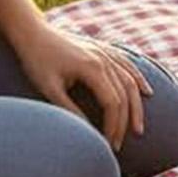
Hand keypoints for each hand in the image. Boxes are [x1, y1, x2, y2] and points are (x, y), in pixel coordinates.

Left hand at [11, 24, 152, 152]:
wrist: (31, 31)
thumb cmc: (36, 60)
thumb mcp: (49, 88)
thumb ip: (69, 109)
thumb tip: (88, 132)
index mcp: (92, 68)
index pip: (112, 103)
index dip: (112, 126)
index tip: (107, 145)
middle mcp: (103, 58)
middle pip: (125, 94)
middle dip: (124, 122)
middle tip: (118, 145)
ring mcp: (105, 52)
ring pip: (130, 80)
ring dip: (136, 106)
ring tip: (138, 128)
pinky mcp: (102, 49)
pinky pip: (127, 64)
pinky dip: (138, 78)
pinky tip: (146, 91)